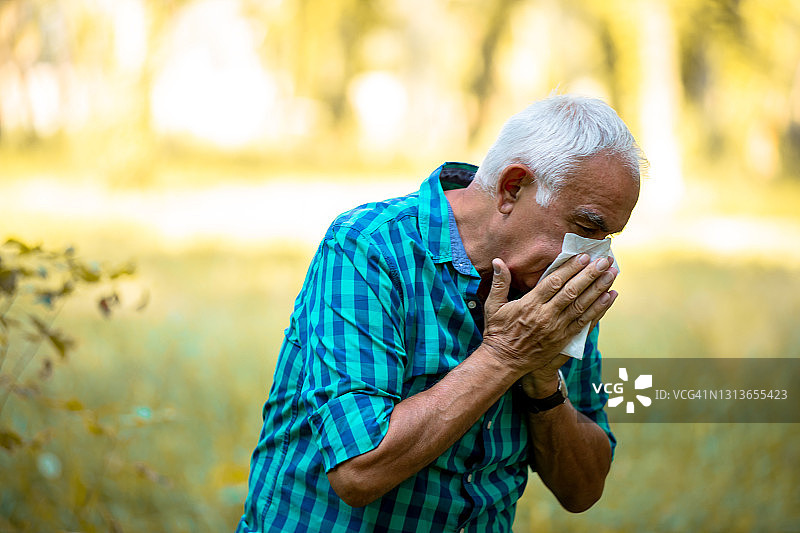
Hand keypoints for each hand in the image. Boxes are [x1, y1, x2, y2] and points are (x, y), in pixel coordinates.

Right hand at [481, 254, 617, 390]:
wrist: (505, 361)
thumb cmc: (498, 332)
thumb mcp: (493, 306)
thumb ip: (499, 283)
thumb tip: (498, 261)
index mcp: (530, 305)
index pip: (554, 282)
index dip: (570, 268)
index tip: (583, 256)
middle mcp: (546, 316)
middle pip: (572, 291)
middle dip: (590, 274)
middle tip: (605, 260)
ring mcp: (557, 329)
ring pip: (582, 305)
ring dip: (599, 288)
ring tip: (612, 274)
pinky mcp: (563, 339)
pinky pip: (585, 322)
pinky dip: (599, 309)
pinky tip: (610, 297)